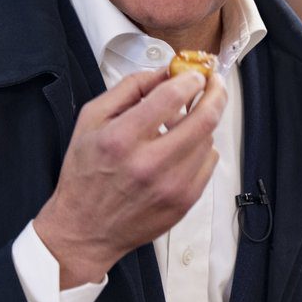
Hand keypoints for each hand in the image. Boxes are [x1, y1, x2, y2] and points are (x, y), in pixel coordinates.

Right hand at [33, 68, 227, 287]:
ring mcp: (171, 186)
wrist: (85, 229)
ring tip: (184, 121)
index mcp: (122, 139)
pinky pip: (209, 163)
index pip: (171, 97)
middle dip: (216, 94)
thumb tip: (163, 72)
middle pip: (204, 119)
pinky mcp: (184, 202)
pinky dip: (202, 149)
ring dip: (203, 123)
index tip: (195, 74)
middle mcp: (149, 164)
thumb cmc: (85, 174)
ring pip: (209, 140)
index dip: (190, 79)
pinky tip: (183, 147)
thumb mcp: (91, 120)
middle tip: (215, 84)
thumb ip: (128, 89)